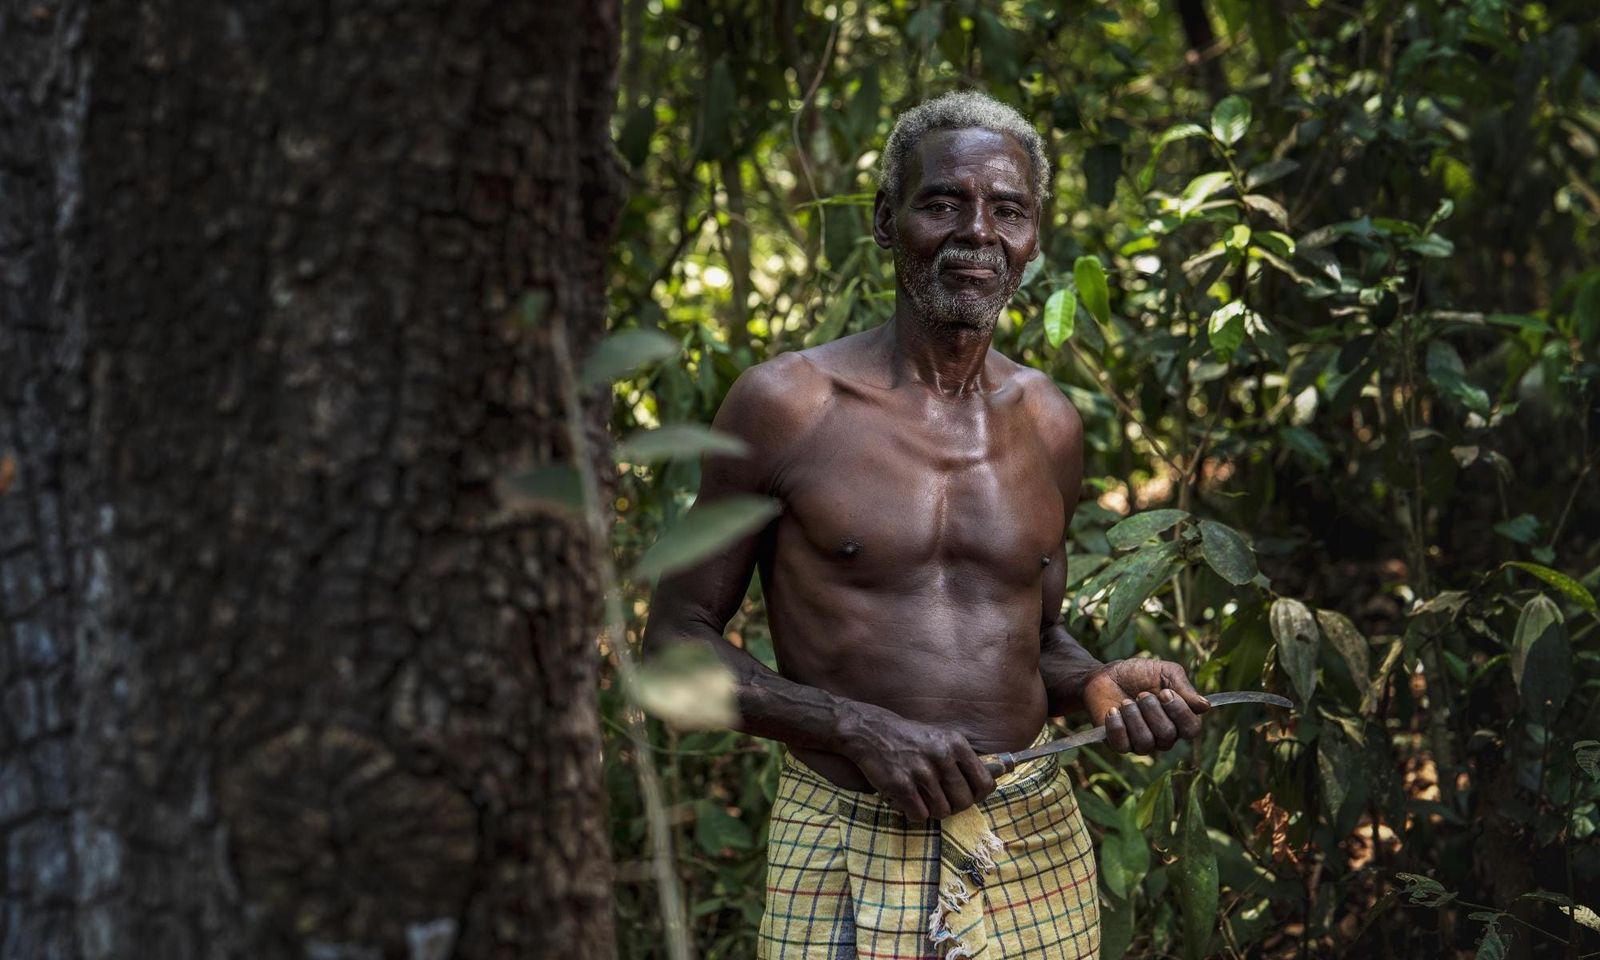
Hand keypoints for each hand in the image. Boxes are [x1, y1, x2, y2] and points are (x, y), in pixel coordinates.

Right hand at [838, 705, 996, 819]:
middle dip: (953, 805)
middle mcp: (942, 756)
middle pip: (964, 802)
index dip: (977, 795)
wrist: (870, 731)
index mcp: (956, 744)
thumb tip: (989, 784)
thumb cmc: (909, 738)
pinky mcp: (901, 785)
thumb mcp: (941, 738)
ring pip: (943, 811)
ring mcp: (921, 771)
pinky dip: (914, 813)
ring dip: (932, 809)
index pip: (984, 784)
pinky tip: (908, 800)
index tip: (966, 795)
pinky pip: (920, 815)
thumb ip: (963, 759)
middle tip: (940, 798)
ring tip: (921, 797)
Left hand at [1082, 659, 1209, 755]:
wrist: (1107, 675)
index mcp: (1179, 719)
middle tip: (1141, 694)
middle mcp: (1164, 736)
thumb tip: (1205, 706)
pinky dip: (1117, 725)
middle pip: (1167, 735)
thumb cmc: (1139, 674)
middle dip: (1152, 710)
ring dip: (1134, 717)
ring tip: (1126, 702)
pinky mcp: (1120, 745)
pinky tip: (1114, 710)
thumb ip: (1185, 688)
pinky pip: (1123, 745)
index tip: (1165, 692)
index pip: (1192, 729)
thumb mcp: (1165, 672)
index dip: (1180, 712)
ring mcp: (1142, 743)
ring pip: (1146, 742)